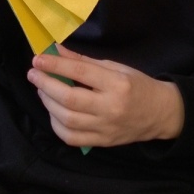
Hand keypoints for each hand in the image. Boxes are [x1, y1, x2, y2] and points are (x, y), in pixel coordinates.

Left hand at [27, 44, 184, 148]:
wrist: (160, 113)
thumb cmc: (137, 85)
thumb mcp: (115, 67)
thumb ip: (84, 61)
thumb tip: (57, 51)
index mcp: (116, 84)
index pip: (80, 72)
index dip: (56, 65)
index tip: (38, 59)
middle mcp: (110, 108)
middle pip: (69, 98)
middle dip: (46, 85)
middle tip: (33, 73)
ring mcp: (105, 128)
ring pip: (67, 120)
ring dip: (48, 103)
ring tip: (42, 90)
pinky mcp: (101, 142)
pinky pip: (71, 138)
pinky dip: (56, 124)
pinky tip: (53, 111)